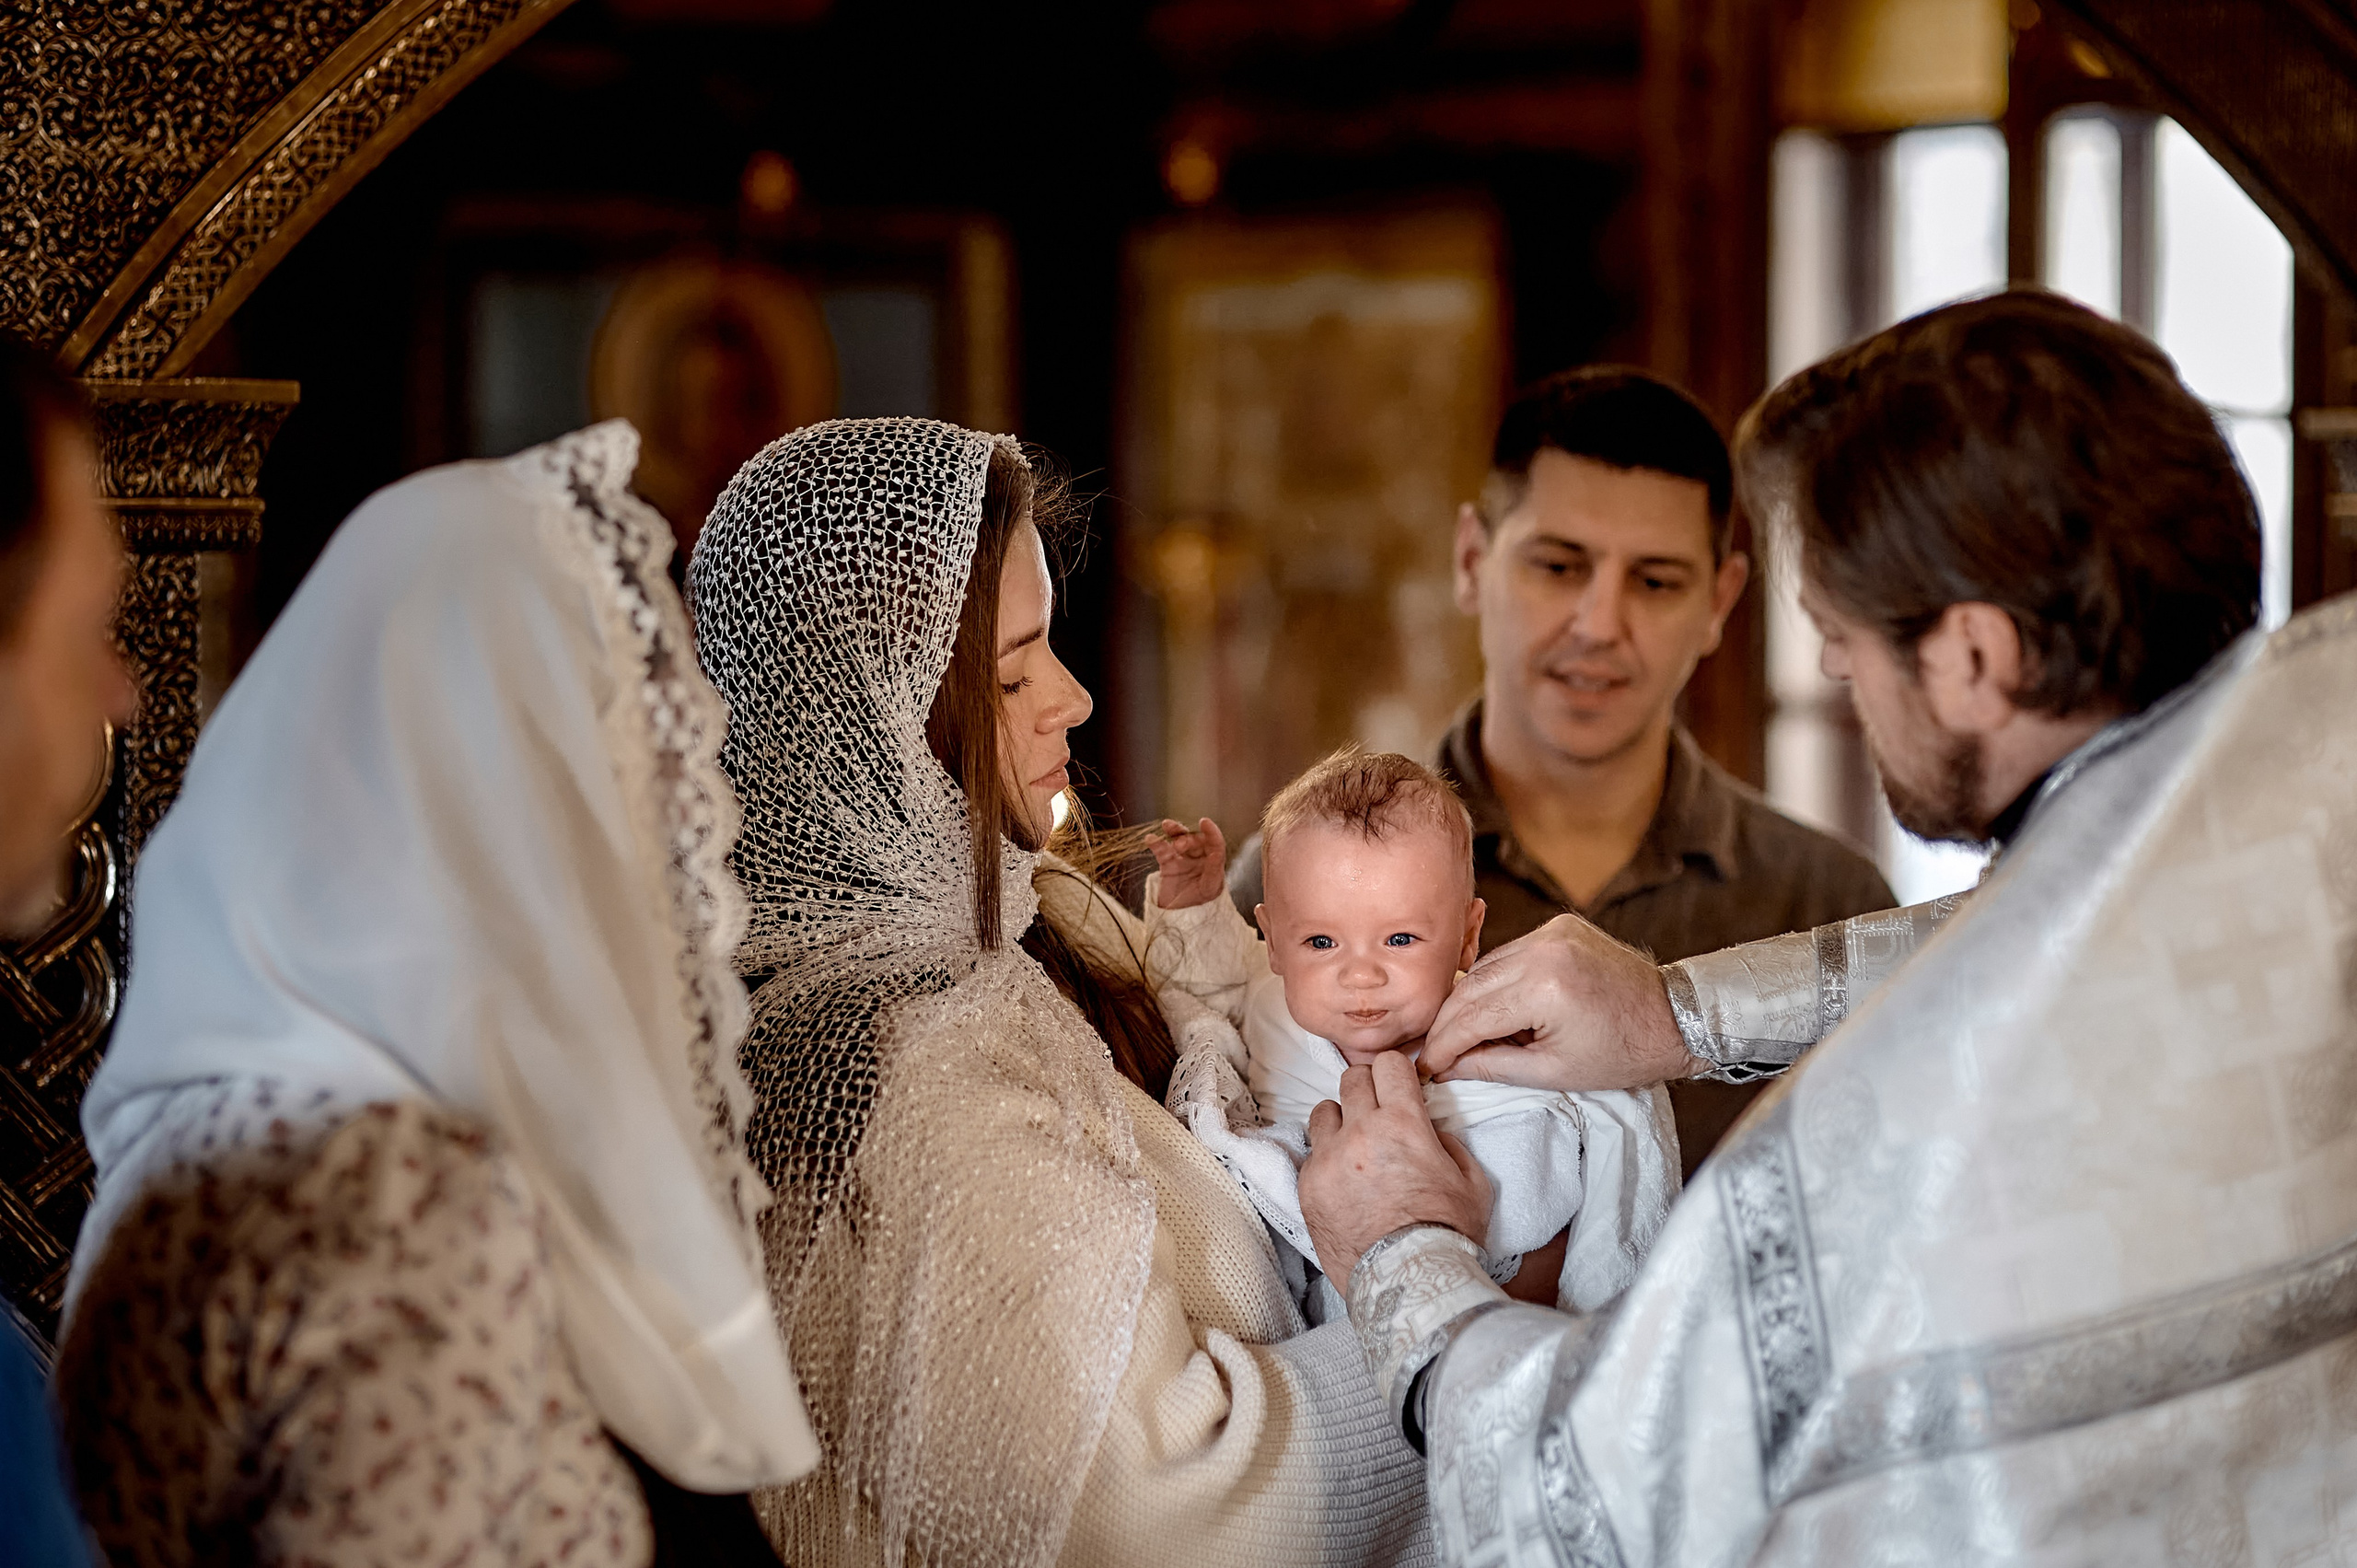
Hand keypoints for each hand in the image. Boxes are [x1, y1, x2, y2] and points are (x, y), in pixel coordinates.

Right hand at [1148, 817, 1226, 908]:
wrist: (1180, 915)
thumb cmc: (1200, 901)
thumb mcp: (1210, 888)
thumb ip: (1213, 871)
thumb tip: (1216, 854)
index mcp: (1213, 861)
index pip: (1215, 842)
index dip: (1211, 831)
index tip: (1204, 822)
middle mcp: (1199, 856)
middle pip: (1194, 839)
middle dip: (1187, 838)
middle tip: (1179, 846)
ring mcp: (1182, 858)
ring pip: (1179, 839)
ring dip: (1174, 830)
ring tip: (1167, 826)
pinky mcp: (1168, 863)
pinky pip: (1162, 850)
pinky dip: (1156, 843)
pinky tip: (1150, 839)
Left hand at [1302, 1053, 1492, 1293]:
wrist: (1408, 1281)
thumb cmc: (1447, 1232)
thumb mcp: (1472, 1181)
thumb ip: (1449, 1143)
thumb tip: (1428, 1128)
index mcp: (1403, 1123)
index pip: (1388, 1063)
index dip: (1396, 1072)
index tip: (1399, 1085)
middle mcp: (1359, 1132)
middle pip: (1351, 1079)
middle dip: (1367, 1089)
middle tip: (1377, 1112)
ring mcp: (1328, 1159)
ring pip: (1323, 1112)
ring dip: (1340, 1121)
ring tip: (1354, 1146)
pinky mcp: (1307, 1187)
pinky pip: (1311, 1155)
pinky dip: (1326, 1161)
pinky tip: (1343, 1183)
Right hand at [1422, 913, 1695, 1091]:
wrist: (1675, 1018)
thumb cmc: (1624, 1052)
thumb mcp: (1553, 1071)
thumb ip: (1493, 1066)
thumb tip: (1448, 1067)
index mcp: (1544, 987)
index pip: (1472, 1016)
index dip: (1443, 1045)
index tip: (1426, 1067)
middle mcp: (1543, 949)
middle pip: (1470, 987)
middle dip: (1447, 1023)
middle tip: (1431, 1051)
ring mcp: (1552, 931)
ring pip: (1485, 968)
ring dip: (1467, 1001)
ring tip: (1459, 1035)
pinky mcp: (1559, 925)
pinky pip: (1509, 955)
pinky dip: (1495, 981)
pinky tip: (1492, 1008)